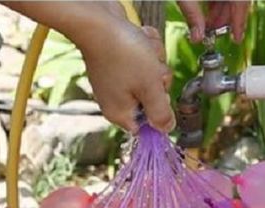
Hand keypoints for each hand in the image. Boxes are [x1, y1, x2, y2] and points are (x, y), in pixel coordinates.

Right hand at [75, 5, 174, 132]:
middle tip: (150, 68)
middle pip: (152, 97)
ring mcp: (116, 80)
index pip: (146, 126)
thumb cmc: (123, 54)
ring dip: (154, 58)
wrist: (98, 21)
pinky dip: (144, 46)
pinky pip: (142, 57)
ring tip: (142, 48)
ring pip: (151, 74)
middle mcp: (115, 100)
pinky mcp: (118, 61)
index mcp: (120, 113)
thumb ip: (161, 112)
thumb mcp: (150, 86)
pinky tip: (137, 39)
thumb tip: (166, 129)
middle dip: (158, 78)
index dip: (158, 112)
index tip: (161, 95)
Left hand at [178, 1, 250, 43]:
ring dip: (221, 11)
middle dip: (225, 19)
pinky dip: (218, 1)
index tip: (237, 39)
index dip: (239, 23)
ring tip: (206, 25)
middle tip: (212, 33)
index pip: (241, 3)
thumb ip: (193, 16)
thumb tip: (197, 39)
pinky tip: (207, 10)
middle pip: (237, 1)